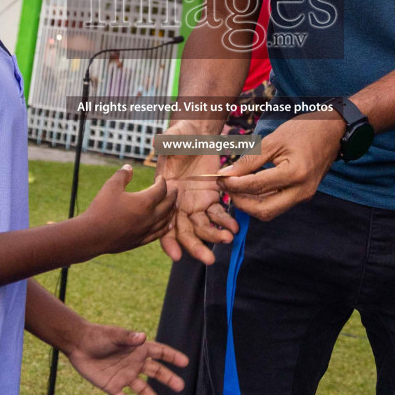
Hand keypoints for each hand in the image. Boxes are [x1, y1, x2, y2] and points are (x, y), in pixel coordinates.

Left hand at [66, 321, 187, 394]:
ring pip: (142, 389)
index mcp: (137, 349)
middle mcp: (134, 364)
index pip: (159, 353)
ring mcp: (124, 376)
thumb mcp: (113, 335)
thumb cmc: (97, 336)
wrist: (78, 345)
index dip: (172, 356)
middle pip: (155, 372)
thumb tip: (143, 337)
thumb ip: (128, 338)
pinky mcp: (112, 386)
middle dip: (168, 379)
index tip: (185, 362)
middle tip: (180, 387)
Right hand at [78, 164, 177, 254]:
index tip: (161, 178)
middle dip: (173, 195)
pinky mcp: (141, 241)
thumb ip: (122, 175)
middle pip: (168, 204)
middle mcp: (150, 217)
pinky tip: (168, 225)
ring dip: (172, 210)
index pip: (161, 189)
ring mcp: (146, 230)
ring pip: (167, 220)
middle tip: (175, 189)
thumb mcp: (111, 186)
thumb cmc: (101, 209)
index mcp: (145, 202)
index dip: (162, 181)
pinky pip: (159, 233)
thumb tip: (129, 167)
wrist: (92, 236)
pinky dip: (166, 227)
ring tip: (174, 204)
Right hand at [156, 123, 237, 265]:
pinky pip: (218, 214)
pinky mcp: (211, 197)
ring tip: (227, 239)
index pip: (162, 223)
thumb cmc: (180, 135)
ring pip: (203, 226)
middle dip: (196, 247)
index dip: (168, 241)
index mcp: (163, 195)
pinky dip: (225, 222)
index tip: (176, 256)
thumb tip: (160, 142)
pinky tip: (234, 227)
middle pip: (185, 231)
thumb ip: (166, 144)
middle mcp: (178, 203)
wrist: (196, 134)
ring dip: (214, 236)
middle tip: (208, 259)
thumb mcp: (172, 138)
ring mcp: (195, 202)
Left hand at [220, 112, 342, 220]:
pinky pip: (277, 205)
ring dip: (250, 204)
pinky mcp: (302, 196)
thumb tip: (227, 174)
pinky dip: (260, 200)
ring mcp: (304, 196)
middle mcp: (302, 191)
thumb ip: (249, 160)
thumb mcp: (273, 140)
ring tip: (235, 187)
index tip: (219, 178)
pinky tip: (249, 188)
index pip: (257, 186)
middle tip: (226, 188)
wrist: (332, 131)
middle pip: (264, 210)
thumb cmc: (304, 130)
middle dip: (241, 202)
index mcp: (295, 174)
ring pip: (270, 211)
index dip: (234, 184)